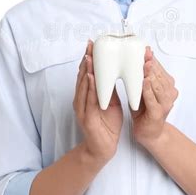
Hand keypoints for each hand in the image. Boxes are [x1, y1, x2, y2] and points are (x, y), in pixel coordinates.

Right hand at [72, 39, 122, 162]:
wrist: (103, 149)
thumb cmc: (107, 126)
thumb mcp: (110, 102)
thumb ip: (109, 88)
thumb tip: (113, 71)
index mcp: (87, 96)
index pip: (87, 73)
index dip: (89, 58)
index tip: (92, 44)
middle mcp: (81, 100)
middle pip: (83, 77)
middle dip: (87, 60)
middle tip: (90, 46)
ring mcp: (83, 109)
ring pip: (83, 86)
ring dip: (87, 71)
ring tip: (90, 57)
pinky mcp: (87, 118)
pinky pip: (89, 100)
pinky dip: (90, 88)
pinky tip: (91, 78)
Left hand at [129, 46, 178, 146]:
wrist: (150, 133)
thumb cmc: (145, 110)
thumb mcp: (143, 89)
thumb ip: (143, 75)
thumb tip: (139, 58)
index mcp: (167, 85)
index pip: (159, 68)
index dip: (152, 58)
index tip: (145, 48)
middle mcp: (169, 93)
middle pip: (159, 75)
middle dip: (150, 64)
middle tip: (143, 53)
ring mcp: (165, 103)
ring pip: (157, 85)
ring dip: (151, 74)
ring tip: (144, 64)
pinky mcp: (158, 113)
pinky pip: (153, 99)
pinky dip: (148, 90)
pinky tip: (144, 82)